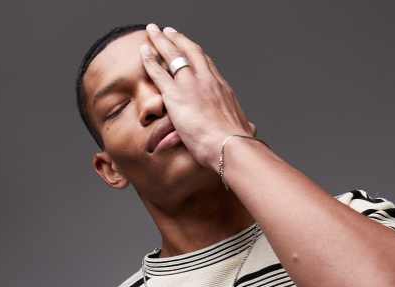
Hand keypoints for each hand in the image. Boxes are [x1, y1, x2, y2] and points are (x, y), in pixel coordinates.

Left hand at [140, 24, 257, 170]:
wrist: (229, 146)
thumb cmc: (236, 144)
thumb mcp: (244, 129)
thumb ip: (245, 126)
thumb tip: (251, 129)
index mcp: (223, 89)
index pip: (209, 65)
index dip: (198, 55)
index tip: (191, 48)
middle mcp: (207, 81)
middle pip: (191, 52)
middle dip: (180, 40)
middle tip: (170, 32)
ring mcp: (191, 85)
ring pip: (173, 56)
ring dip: (161, 41)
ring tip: (153, 31)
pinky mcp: (175, 95)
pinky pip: (158, 72)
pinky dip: (149, 60)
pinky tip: (143, 51)